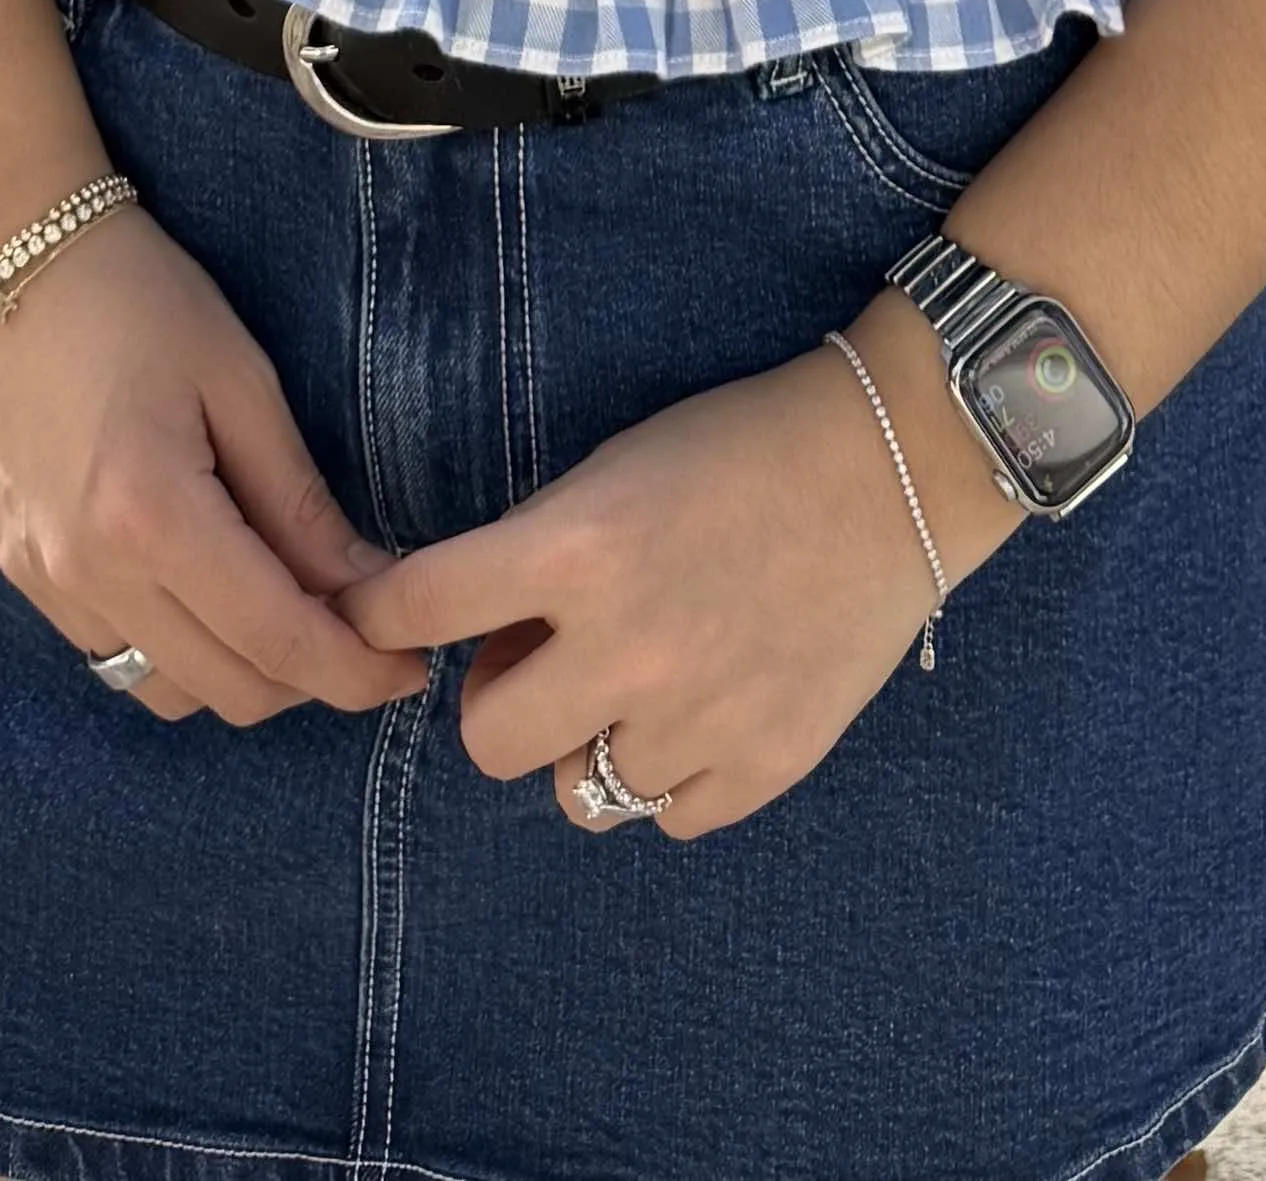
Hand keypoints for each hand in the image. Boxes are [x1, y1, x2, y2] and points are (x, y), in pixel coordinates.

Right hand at [0, 206, 430, 726]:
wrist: (13, 262)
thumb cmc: (140, 299)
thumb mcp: (242, 383)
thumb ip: (300, 503)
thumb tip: (370, 588)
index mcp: (150, 515)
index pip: (276, 640)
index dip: (355, 670)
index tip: (410, 667)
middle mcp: (88, 571)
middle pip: (229, 689)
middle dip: (309, 676)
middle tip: (360, 625)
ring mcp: (45, 582)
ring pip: (168, 691)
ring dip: (240, 671)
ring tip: (283, 604)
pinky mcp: (21, 576)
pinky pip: (115, 655)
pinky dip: (177, 648)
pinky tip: (205, 587)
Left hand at [338, 329, 1013, 838]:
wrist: (891, 468)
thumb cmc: (739, 448)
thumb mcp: (615, 470)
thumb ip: (539, 557)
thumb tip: (486, 642)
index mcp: (580, 549)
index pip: (423, 603)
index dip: (379, 615)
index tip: (373, 622)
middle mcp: (627, 646)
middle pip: (489, 742)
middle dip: (501, 701)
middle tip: (542, 662)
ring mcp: (699, 719)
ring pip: (580, 793)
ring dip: (593, 739)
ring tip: (646, 679)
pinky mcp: (765, 765)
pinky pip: (668, 817)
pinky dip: (672, 774)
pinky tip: (707, 706)